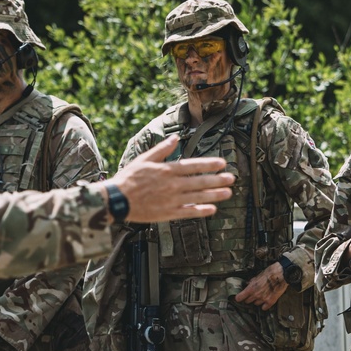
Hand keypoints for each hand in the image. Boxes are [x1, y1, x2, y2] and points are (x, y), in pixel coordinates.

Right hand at [108, 136, 234, 222]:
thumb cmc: (129, 178)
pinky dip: (201, 210)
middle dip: (218, 180)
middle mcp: (173, 185)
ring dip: (215, 194)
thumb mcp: (144, 159)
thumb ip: (162, 150)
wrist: (118, 200)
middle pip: (200, 181)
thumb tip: (175, 138)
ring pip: (198, 196)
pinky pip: (188, 212)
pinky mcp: (169, 213)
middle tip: (232, 178)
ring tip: (228, 193)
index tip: (222, 163)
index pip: (193, 166)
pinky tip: (212, 209)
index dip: (209, 164)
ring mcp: (172, 199)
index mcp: (167, 170)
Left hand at [235, 261, 287, 309]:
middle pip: (247, 301)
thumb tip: (248, 284)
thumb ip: (252, 282)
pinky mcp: (270, 302)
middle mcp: (256, 295)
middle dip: (249, 298)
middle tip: (252, 295)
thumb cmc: (269, 273)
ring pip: (256, 304)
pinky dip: (264, 305)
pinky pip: (264, 308)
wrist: (281, 274)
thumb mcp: (257, 276)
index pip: (239, 297)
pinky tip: (265, 301)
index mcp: (251, 288)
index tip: (239, 298)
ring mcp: (263, 299)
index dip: (239, 297)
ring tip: (261, 295)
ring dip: (257, 301)